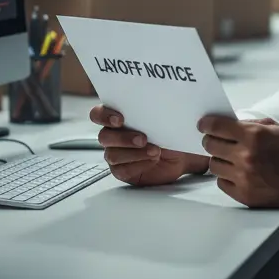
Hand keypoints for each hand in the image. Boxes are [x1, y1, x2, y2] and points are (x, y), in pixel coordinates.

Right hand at [89, 104, 208, 186]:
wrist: (180, 155)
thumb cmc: (169, 132)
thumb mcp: (164, 118)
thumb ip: (154, 111)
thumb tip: (158, 107)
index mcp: (117, 117)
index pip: (98, 114)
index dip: (104, 116)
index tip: (120, 119)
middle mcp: (113, 135)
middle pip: (104, 136)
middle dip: (123, 138)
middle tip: (143, 138)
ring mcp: (116, 153)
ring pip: (113, 155)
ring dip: (135, 153)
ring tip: (155, 151)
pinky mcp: (122, 170)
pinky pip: (122, 170)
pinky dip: (139, 164)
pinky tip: (152, 160)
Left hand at [197, 115, 278, 210]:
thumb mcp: (274, 128)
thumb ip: (248, 124)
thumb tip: (226, 124)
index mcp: (254, 136)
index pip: (216, 127)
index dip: (206, 124)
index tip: (203, 125)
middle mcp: (246, 156)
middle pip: (210, 146)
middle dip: (212, 141)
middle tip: (217, 141)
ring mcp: (244, 178)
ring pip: (214, 165)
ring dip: (220, 160)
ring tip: (232, 159)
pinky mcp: (244, 195)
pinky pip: (221, 183)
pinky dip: (226, 177)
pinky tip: (238, 173)